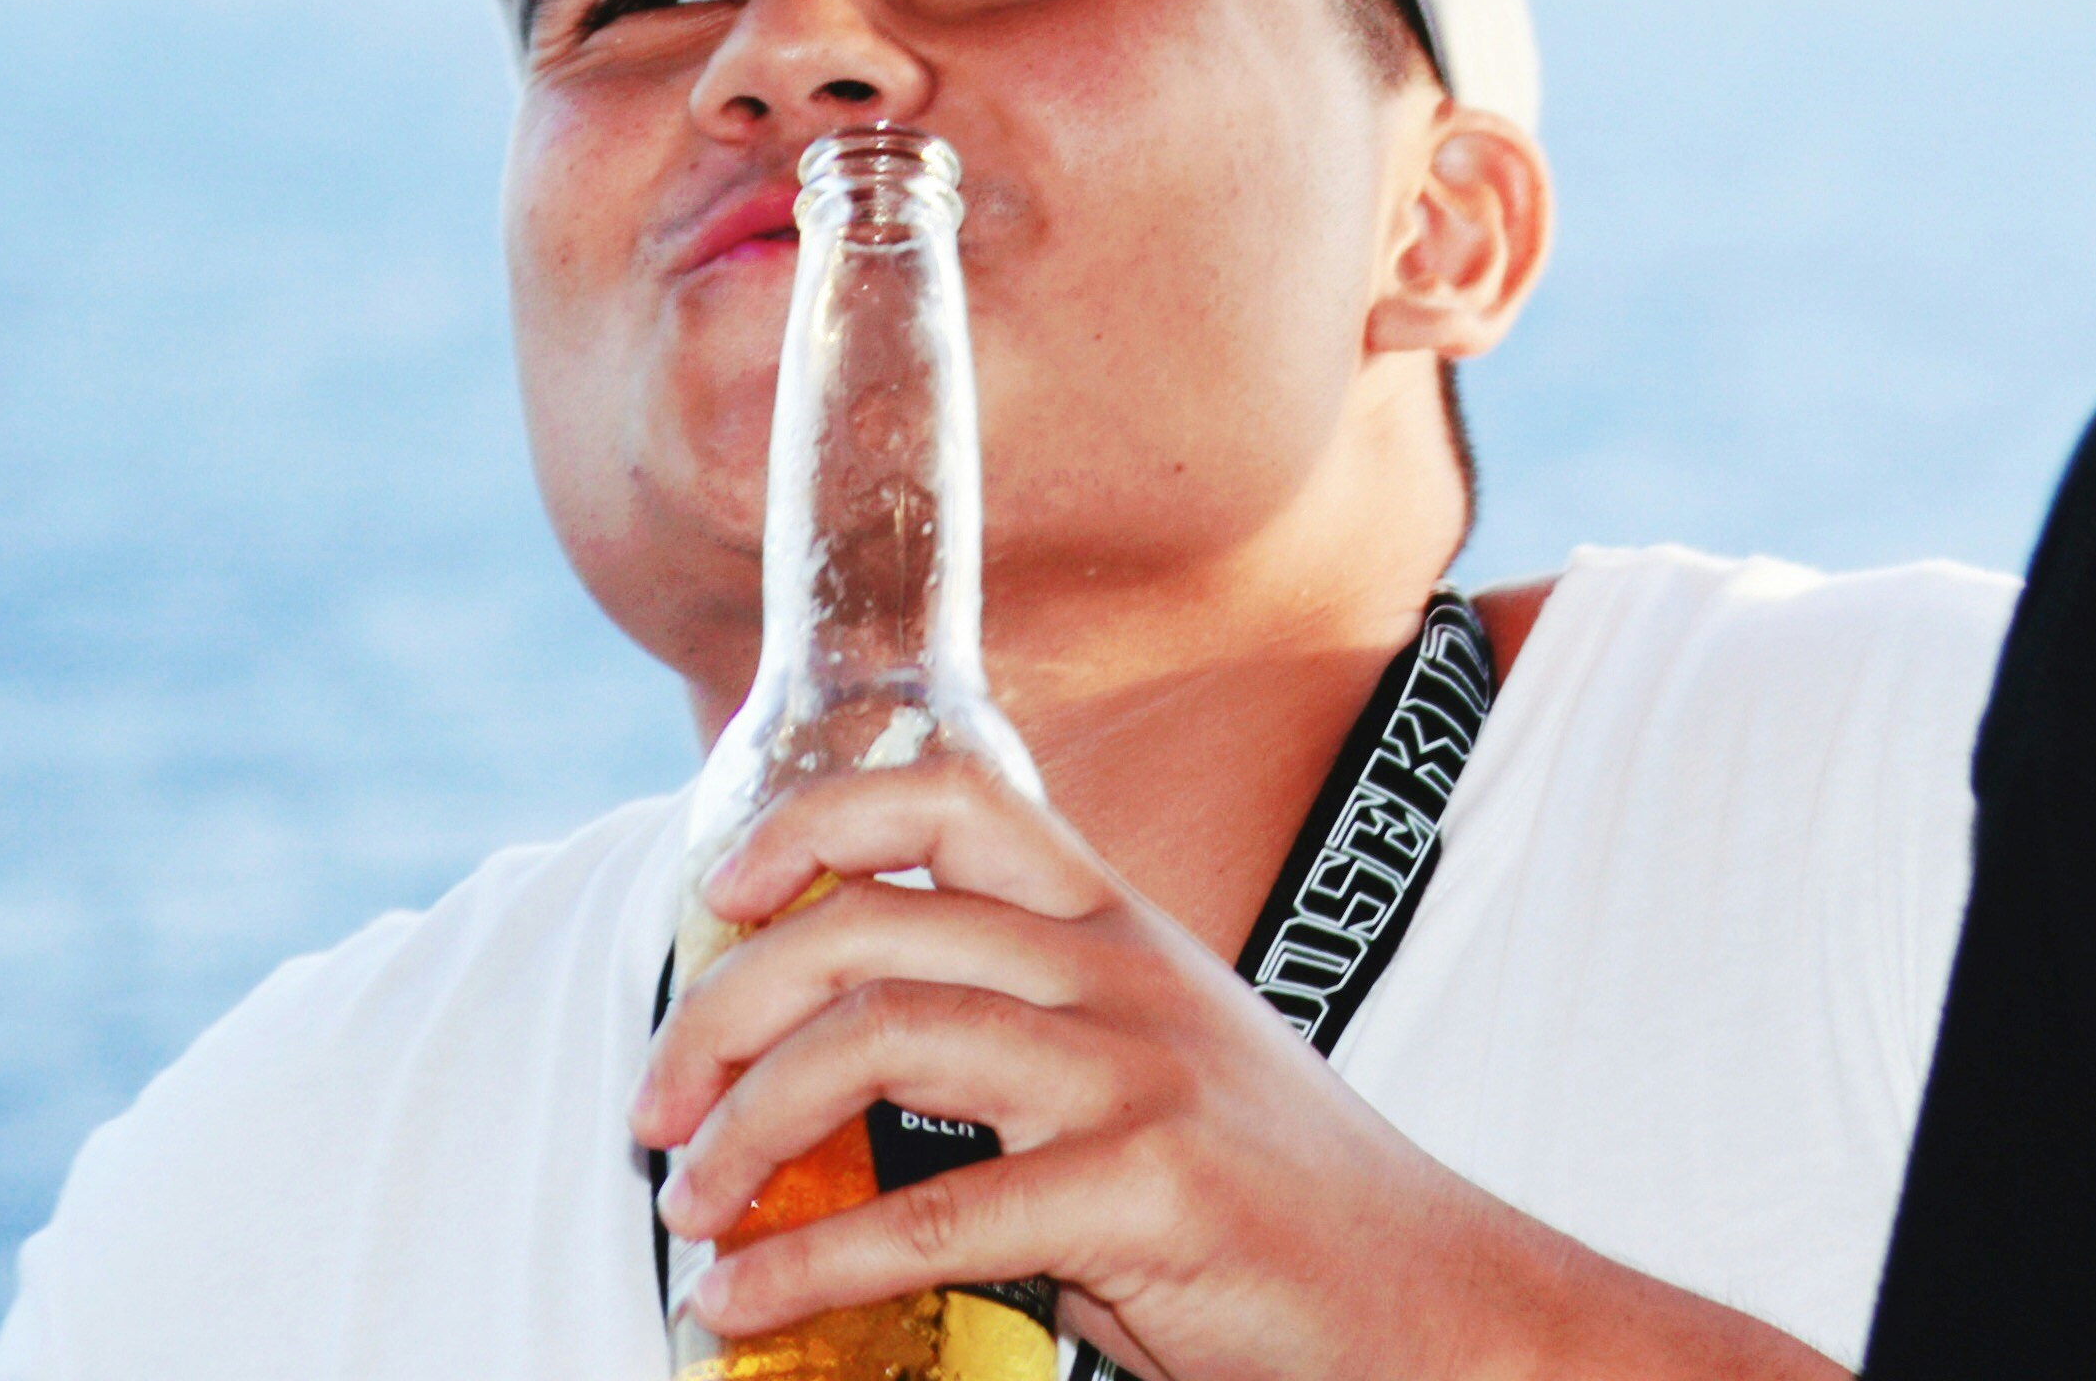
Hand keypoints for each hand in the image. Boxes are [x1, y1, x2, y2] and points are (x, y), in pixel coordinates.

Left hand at [637, 760, 1660, 1380]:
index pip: (954, 797)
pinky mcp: (1150, 1188)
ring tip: (691, 1208)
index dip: (815, 818)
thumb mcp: (1152, 1080)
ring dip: (745, 1128)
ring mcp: (1141, 1072)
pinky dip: (807, 1258)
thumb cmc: (1273, 1208)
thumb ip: (1017, 1064)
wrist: (1437, 1299)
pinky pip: (934, 1212)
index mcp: (1122, 929)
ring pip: (886, 1039)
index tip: (721, 893)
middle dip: (722, 1009)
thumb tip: (826, 1117)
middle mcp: (1123, 973)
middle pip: (872, 927)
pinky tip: (745, 1298)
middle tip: (659, 1108)